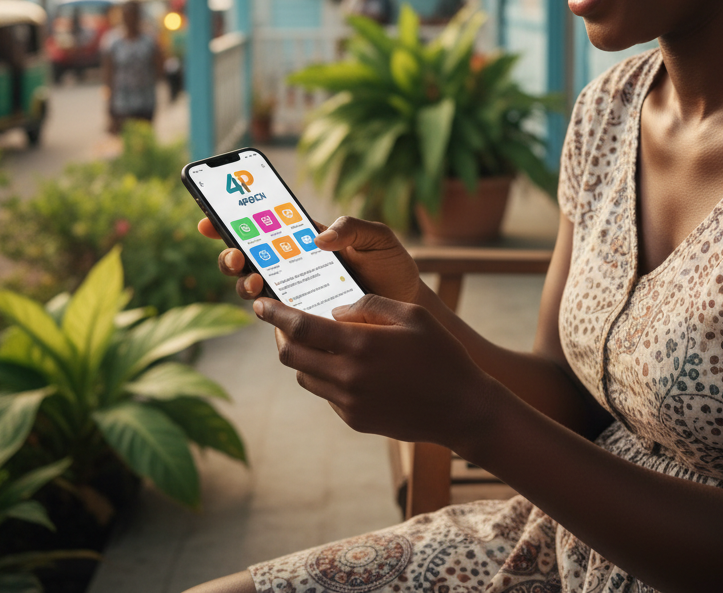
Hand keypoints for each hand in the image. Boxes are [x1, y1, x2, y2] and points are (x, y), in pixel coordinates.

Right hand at [197, 214, 422, 304]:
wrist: (408, 306)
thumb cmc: (392, 265)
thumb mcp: (378, 236)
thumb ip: (353, 227)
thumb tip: (320, 238)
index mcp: (306, 239)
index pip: (264, 228)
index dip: (231, 223)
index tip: (208, 220)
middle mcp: (294, 266)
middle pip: (248, 260)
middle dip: (231, 256)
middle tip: (237, 256)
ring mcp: (297, 294)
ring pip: (255, 290)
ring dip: (245, 284)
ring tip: (257, 281)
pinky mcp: (306, 320)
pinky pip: (278, 318)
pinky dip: (268, 313)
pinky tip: (273, 308)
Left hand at [258, 293, 490, 444]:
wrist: (461, 409)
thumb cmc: (441, 354)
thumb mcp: (412, 314)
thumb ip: (370, 305)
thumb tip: (336, 310)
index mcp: (360, 344)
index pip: (300, 327)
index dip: (275, 314)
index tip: (260, 304)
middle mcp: (348, 376)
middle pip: (291, 355)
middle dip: (280, 335)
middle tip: (283, 321)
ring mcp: (349, 402)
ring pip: (304, 376)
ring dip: (302, 356)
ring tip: (316, 340)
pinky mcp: (354, 419)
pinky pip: (325, 394)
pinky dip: (324, 375)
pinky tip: (344, 364)